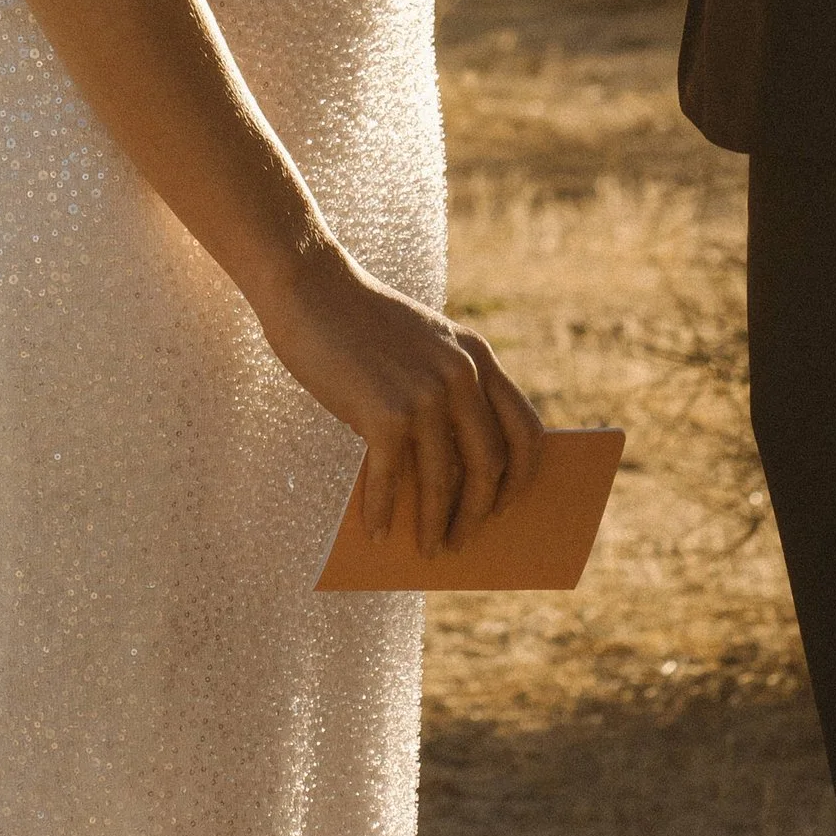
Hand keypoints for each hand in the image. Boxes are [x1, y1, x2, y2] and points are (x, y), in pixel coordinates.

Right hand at [256, 234, 546, 554]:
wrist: (310, 287)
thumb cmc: (360, 327)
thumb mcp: (421, 349)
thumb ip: (443, 395)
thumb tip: (450, 482)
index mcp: (477, 356)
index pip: (526, 429)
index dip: (522, 477)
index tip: (507, 507)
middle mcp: (461, 374)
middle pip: (489, 464)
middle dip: (479, 512)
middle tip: (462, 541)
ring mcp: (425, 393)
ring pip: (444, 482)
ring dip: (436, 524)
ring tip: (425, 549)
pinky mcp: (385, 411)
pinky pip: (391, 479)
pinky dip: (383, 511)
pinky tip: (375, 530)